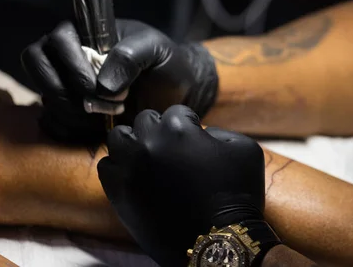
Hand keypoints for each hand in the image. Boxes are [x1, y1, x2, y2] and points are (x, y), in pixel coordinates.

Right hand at [21, 20, 217, 143]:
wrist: (179, 92)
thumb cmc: (167, 63)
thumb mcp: (155, 50)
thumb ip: (130, 55)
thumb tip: (103, 85)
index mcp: (87, 33)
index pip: (56, 41)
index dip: (72, 66)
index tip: (99, 87)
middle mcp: (69, 56)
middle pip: (38, 67)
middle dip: (67, 91)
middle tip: (102, 105)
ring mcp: (67, 84)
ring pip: (45, 97)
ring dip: (72, 113)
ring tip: (108, 116)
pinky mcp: (70, 110)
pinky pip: (52, 122)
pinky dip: (71, 128)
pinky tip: (98, 128)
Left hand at [97, 105, 264, 266]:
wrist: (218, 240)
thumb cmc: (237, 194)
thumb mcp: (245, 150)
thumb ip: (221, 131)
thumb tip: (201, 132)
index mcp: (178, 129)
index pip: (178, 111)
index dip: (189, 123)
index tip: (195, 138)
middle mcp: (149, 142)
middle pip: (146, 120)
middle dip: (160, 129)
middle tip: (174, 148)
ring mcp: (130, 167)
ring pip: (119, 138)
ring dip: (134, 142)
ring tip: (148, 156)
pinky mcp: (118, 191)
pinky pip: (107, 166)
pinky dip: (120, 166)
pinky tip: (136, 174)